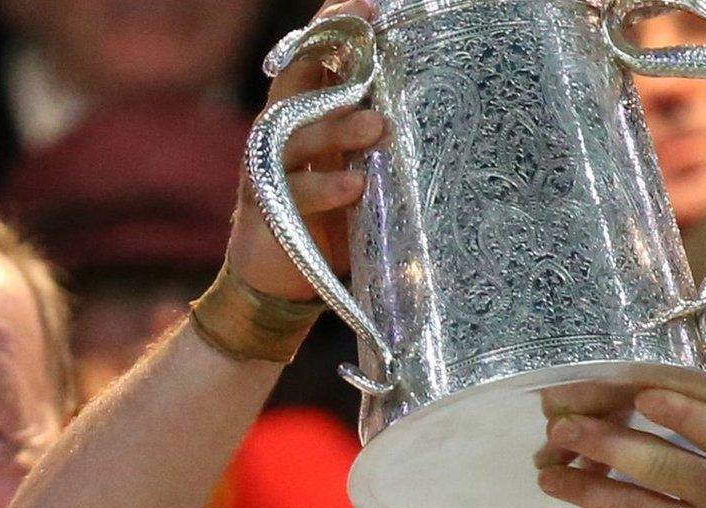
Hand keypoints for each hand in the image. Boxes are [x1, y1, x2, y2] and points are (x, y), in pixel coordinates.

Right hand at [224, 0, 391, 300]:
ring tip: (375, 124)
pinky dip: (326, 190)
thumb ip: (377, 144)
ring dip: (337, 127)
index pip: (316, 60)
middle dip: (327, 54)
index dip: (334, 29)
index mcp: (304, 117)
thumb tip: (438, 115)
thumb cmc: (328, 221)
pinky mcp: (267, 212)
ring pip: (297, 135)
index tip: (367, 7)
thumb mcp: (357, 171)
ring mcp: (268, 170)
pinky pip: (296, 195)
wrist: (279, 282)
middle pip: (298, 81)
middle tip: (371, 41)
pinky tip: (354, 186)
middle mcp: (281, 134)